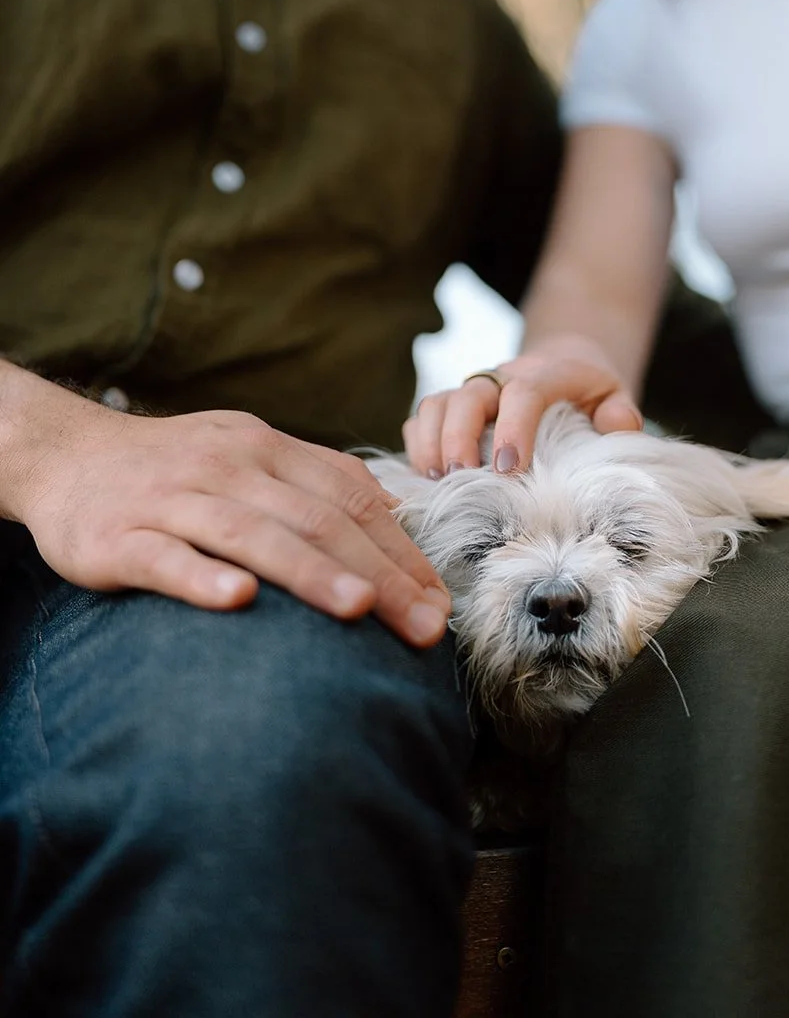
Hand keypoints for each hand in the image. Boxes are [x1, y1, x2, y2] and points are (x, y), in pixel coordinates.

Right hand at [10, 389, 450, 646]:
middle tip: (424, 625)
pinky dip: (202, 577)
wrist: (65, 454)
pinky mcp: (117, 537)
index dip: (399, 547)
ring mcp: (171, 499)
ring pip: (250, 533)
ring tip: (360, 609)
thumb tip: (392, 515)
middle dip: (380, 572)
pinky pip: (164, 557)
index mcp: (265, 448)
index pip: (349, 494)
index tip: (438, 598)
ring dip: (310, 571)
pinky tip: (238, 601)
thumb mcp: (247, 453)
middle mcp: (226, 467)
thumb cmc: (174, 467)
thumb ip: (312, 481)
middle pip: (315, 517)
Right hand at [403, 338, 642, 477]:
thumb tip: (617, 428)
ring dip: (432, 443)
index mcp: (546, 374)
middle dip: (459, 437)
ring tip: (437, 482)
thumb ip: (620, 413)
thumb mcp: (615, 395)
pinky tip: (426, 477)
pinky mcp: (452, 406)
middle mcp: (503, 378)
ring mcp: (474, 391)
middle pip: (469, 395)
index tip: (508, 468)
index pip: (525, 392)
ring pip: (438, 403)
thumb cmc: (589, 391)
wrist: (564, 362)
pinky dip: (418, 445)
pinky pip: (422, 417)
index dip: (514, 427)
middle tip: (460, 477)